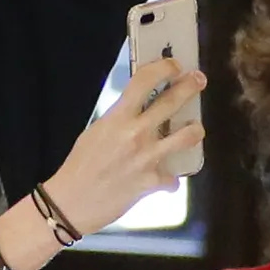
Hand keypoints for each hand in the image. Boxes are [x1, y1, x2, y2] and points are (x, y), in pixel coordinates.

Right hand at [44, 65, 209, 235]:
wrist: (71, 203)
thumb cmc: (79, 166)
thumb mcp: (96, 132)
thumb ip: (119, 120)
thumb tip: (138, 111)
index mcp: (117, 118)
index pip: (144, 81)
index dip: (163, 68)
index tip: (173, 66)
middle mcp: (136, 133)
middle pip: (172, 101)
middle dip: (190, 86)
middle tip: (199, 80)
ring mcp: (147, 158)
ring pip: (187, 136)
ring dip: (195, 130)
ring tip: (194, 129)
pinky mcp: (152, 183)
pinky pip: (172, 178)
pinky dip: (169, 180)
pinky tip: (163, 181)